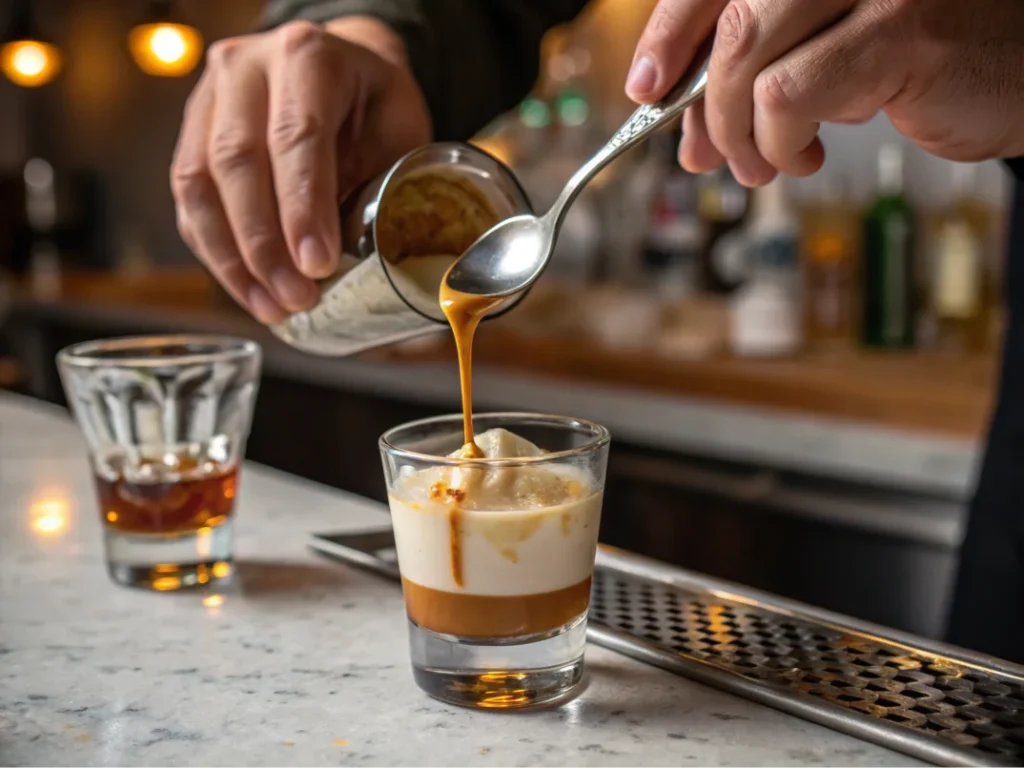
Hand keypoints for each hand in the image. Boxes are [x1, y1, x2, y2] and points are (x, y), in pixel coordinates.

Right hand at [171, 18, 430, 322]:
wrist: (338, 69)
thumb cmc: (373, 106)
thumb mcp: (398, 130)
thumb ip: (380, 183)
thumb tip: (364, 266)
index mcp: (306, 56)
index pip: (296, 138)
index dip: (303, 208)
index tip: (318, 266)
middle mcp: (243, 68)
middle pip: (236, 162)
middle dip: (265, 244)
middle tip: (296, 298)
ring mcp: (207, 99)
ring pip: (198, 185)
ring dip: (234, 258)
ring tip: (272, 308)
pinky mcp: (188, 137)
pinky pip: (189, 202)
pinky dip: (218, 254)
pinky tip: (250, 292)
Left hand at [626, 0, 1023, 185]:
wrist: (1021, 76)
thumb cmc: (927, 60)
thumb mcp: (828, 58)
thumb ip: (757, 81)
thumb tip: (688, 135)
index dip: (669, 32)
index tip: (647, 85)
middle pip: (725, 17)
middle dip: (702, 102)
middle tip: (711, 153)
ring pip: (745, 52)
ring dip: (739, 129)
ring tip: (764, 162)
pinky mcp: (901, 28)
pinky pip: (788, 93)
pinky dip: (777, 140)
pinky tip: (800, 154)